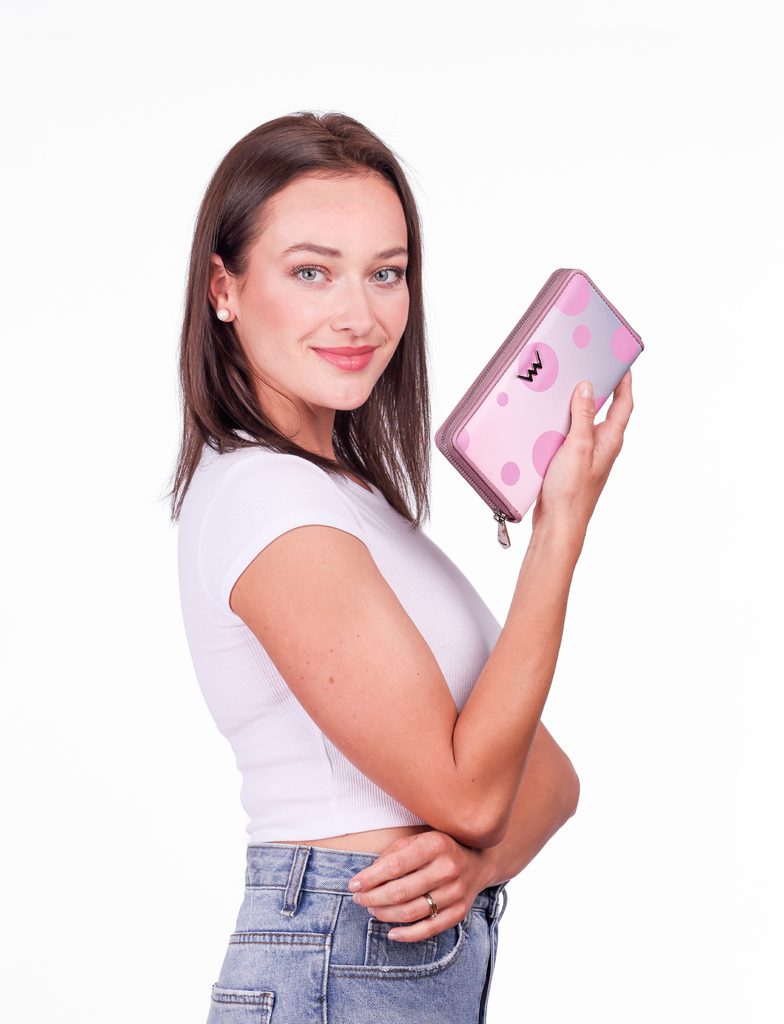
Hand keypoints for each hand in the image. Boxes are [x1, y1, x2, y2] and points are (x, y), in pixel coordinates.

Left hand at [347, 830, 488, 941]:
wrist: (477, 862)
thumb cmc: (438, 848)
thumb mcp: (417, 839)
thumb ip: (393, 853)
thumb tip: (366, 878)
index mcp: (435, 845)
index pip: (395, 865)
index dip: (371, 877)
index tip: (353, 884)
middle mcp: (448, 868)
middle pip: (401, 891)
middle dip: (373, 898)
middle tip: (359, 899)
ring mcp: (456, 892)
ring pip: (412, 912)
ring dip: (386, 914)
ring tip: (372, 909)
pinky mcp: (460, 912)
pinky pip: (429, 929)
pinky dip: (407, 935)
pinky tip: (391, 933)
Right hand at [531, 369, 633, 537]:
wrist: (558, 524)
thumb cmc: (572, 493)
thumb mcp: (577, 447)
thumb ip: (582, 416)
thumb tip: (587, 388)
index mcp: (610, 440)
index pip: (624, 403)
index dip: (624, 381)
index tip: (620, 361)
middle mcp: (601, 446)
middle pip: (603, 410)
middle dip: (597, 388)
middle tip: (586, 368)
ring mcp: (586, 455)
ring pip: (583, 423)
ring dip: (574, 407)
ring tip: (562, 390)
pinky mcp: (570, 463)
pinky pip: (568, 436)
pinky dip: (560, 425)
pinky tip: (545, 421)